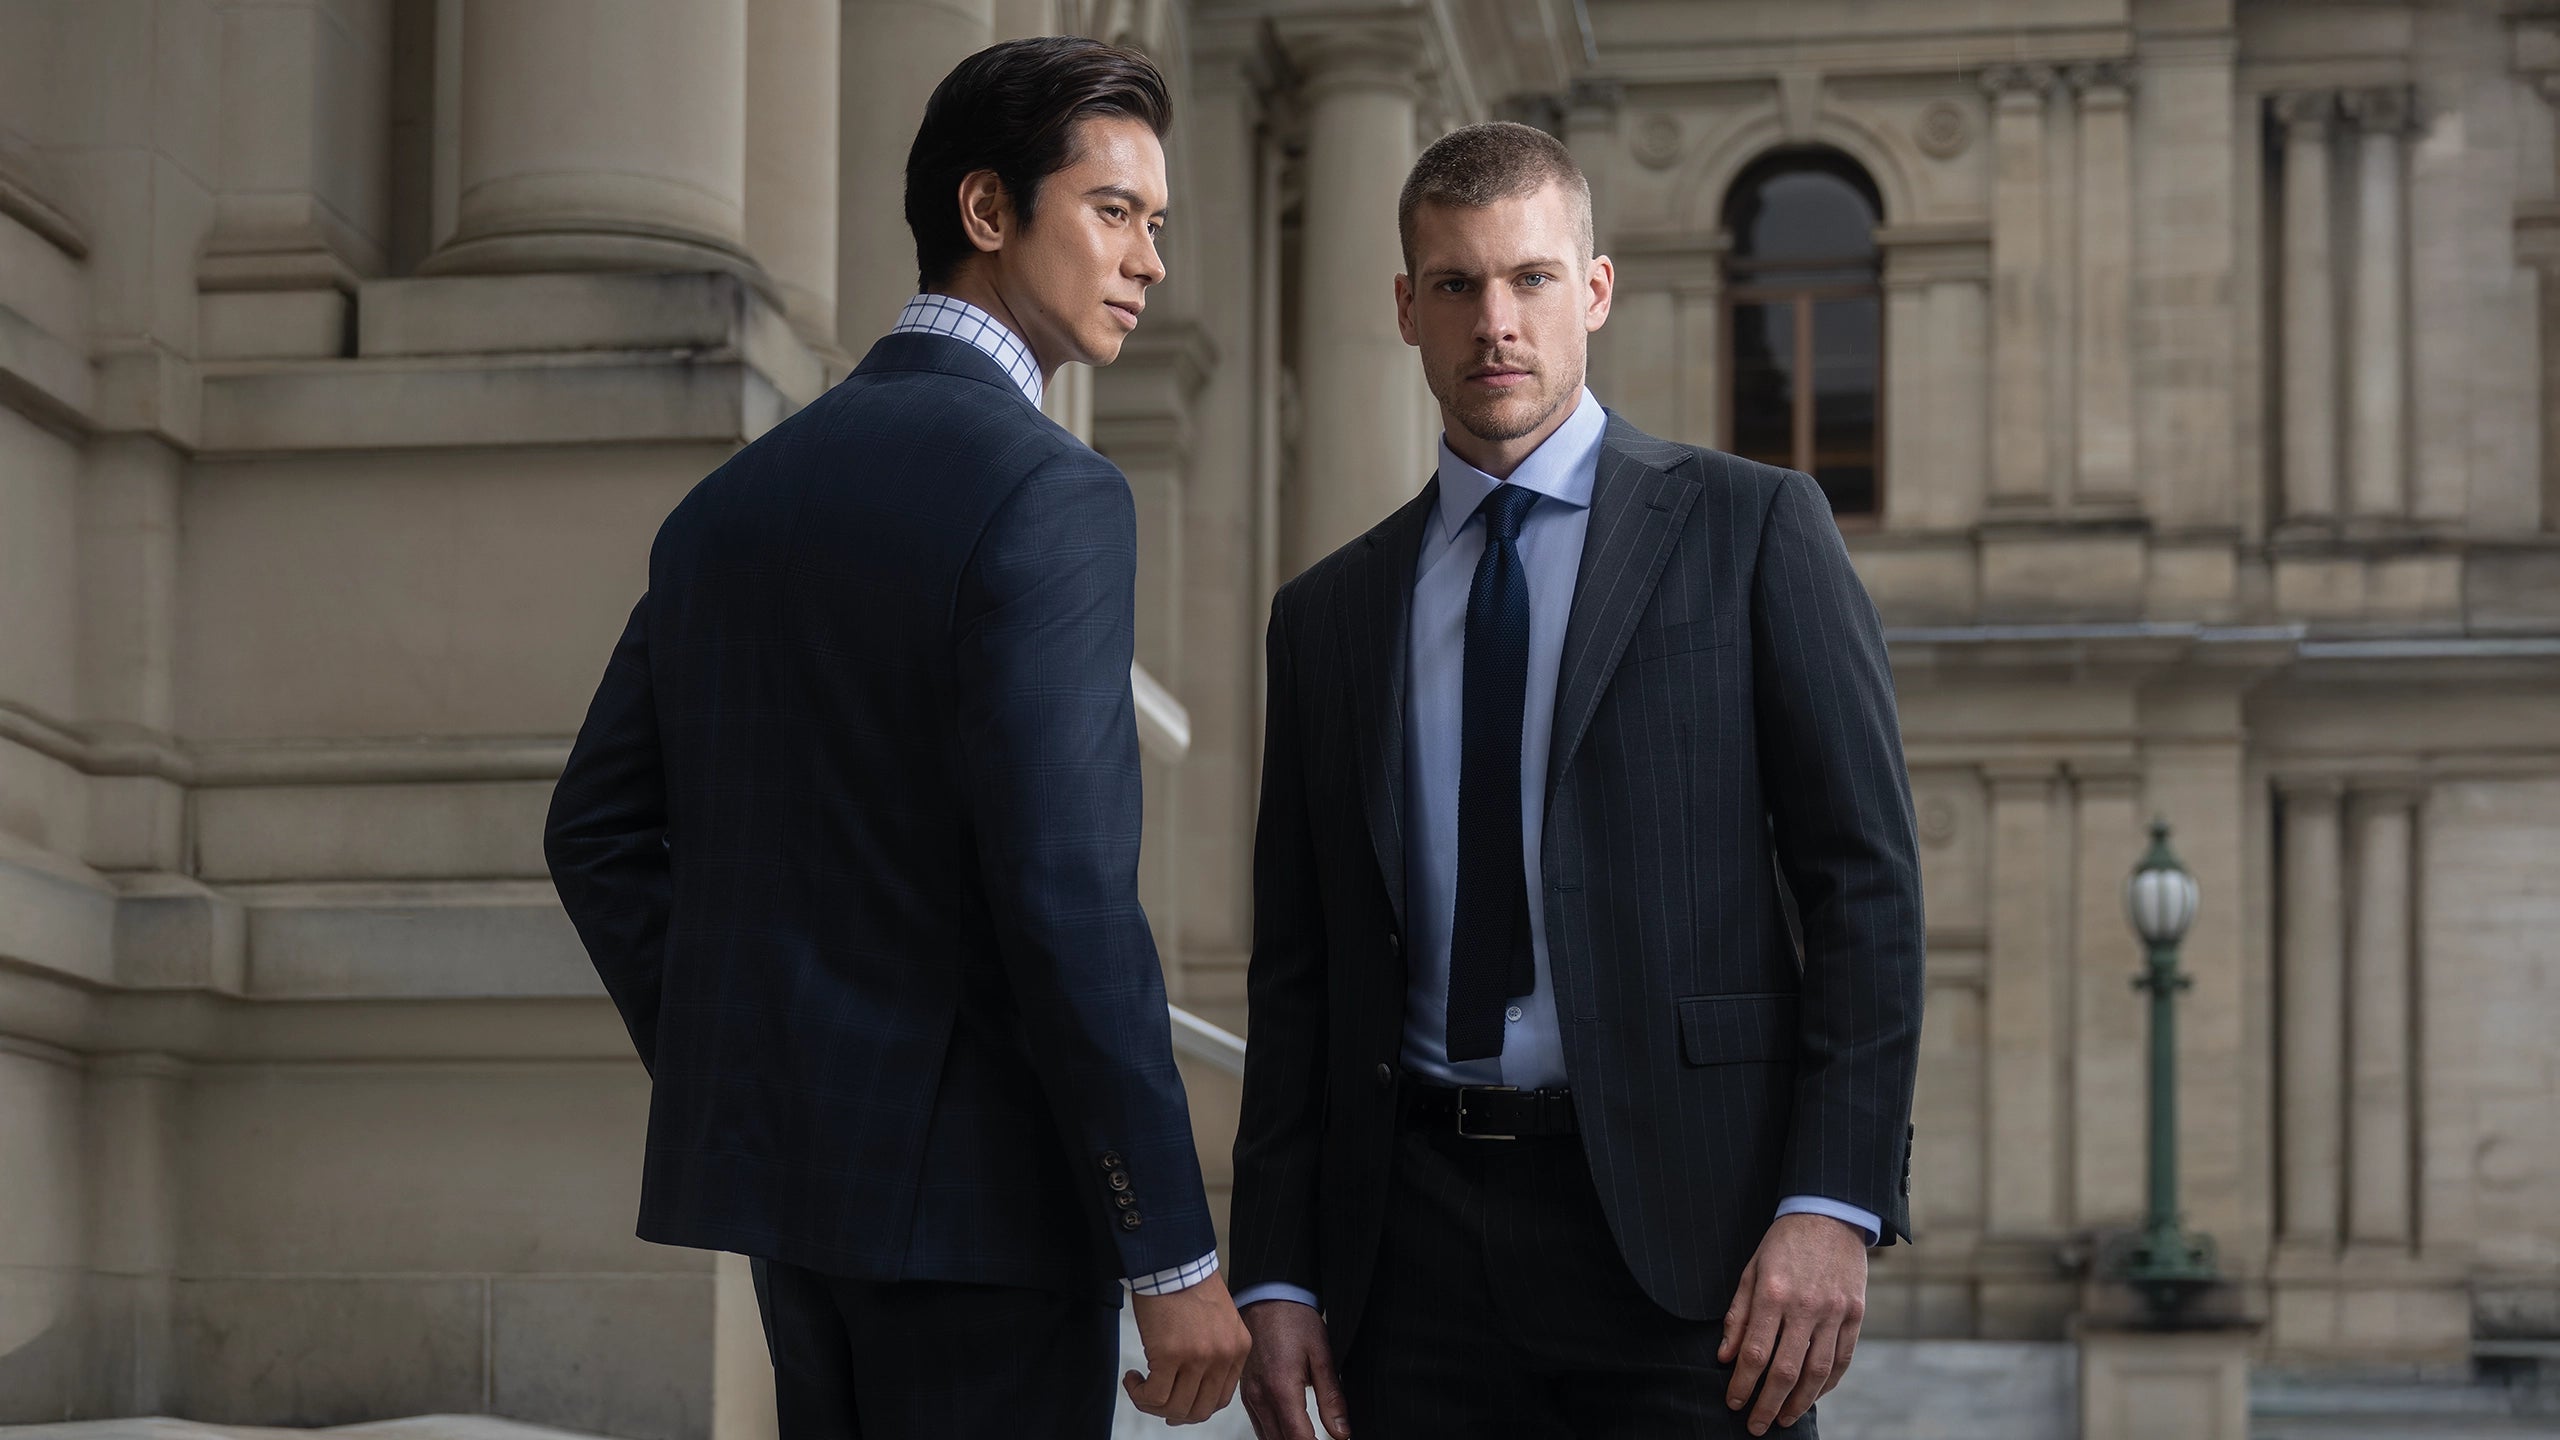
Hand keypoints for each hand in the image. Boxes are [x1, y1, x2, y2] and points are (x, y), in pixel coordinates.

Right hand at [1127, 1271, 1253, 1424]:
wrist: (1170, 1258)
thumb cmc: (1187, 1285)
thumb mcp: (1218, 1320)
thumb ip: (1215, 1352)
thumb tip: (1191, 1390)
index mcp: (1238, 1348)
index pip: (1220, 1400)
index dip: (1194, 1408)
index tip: (1175, 1401)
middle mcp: (1223, 1355)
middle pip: (1199, 1411)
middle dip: (1173, 1413)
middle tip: (1155, 1399)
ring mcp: (1198, 1357)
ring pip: (1174, 1408)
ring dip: (1151, 1404)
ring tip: (1140, 1385)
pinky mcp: (1169, 1354)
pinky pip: (1153, 1396)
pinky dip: (1138, 1393)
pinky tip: (1132, 1377)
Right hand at [1238, 1300, 1349, 1439]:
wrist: (1267, 1297)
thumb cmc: (1293, 1319)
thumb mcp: (1322, 1355)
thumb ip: (1332, 1398)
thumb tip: (1342, 1433)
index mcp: (1281, 1389)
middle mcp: (1260, 1397)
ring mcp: (1249, 1397)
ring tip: (1309, 1438)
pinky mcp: (1245, 1394)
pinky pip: (1259, 1427)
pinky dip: (1275, 1436)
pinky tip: (1291, 1432)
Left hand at [1718, 1213, 1867, 1433]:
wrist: (1830, 1214)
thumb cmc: (1783, 1243)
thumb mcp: (1751, 1270)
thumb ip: (1738, 1315)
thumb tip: (1725, 1356)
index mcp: (1773, 1294)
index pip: (1755, 1353)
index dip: (1742, 1384)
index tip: (1733, 1402)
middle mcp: (1805, 1307)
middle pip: (1785, 1370)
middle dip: (1767, 1404)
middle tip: (1755, 1425)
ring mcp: (1835, 1312)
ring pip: (1817, 1372)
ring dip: (1799, 1402)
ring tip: (1783, 1418)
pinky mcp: (1856, 1314)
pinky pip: (1842, 1359)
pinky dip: (1828, 1384)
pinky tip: (1812, 1397)